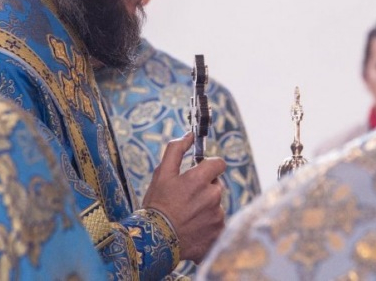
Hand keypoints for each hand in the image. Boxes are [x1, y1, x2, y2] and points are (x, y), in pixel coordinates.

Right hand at [141, 132, 226, 262]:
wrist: (156, 240)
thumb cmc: (157, 205)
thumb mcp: (161, 173)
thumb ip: (176, 150)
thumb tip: (190, 135)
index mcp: (200, 179)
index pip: (219, 164)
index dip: (210, 166)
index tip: (200, 172)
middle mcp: (213, 197)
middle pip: (216, 185)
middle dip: (205, 188)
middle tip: (186, 198)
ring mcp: (217, 216)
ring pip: (216, 205)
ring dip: (206, 207)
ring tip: (187, 216)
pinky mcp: (218, 233)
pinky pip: (217, 223)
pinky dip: (207, 225)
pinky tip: (192, 228)